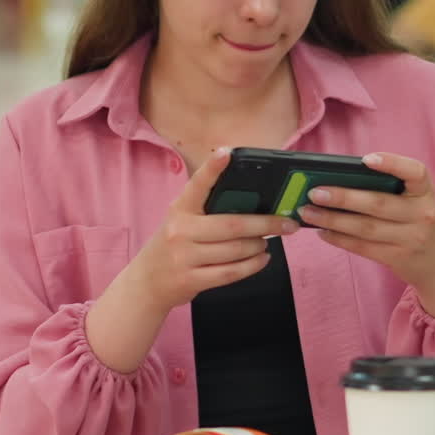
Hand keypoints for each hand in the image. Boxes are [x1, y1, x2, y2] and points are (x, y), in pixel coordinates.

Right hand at [130, 148, 298, 315]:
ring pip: (235, 250)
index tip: (228, 152)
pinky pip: (231, 272)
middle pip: (232, 225)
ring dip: (259, 245)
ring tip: (268, 241)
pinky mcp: (192, 279)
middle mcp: (181, 231)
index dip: (212, 168)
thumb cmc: (173, 245)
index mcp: (180, 209)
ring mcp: (185, 257)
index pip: (197, 185)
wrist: (147, 282)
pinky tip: (262, 259)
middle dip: (266, 224)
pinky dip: (252, 266)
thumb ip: (207, 209)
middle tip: (287, 223)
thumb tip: (252, 201)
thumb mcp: (182, 221)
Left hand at [298, 152, 434, 318]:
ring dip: (332, 220)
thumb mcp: (414, 201)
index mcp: (425, 192)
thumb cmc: (416, 222)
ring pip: (365, 228)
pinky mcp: (397, 257)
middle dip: (343, 197)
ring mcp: (411, 238)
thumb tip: (337, 181)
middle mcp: (422, 214)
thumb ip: (388, 189)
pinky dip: (339, 238)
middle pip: (378, 203)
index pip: (416, 172)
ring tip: (309, 212)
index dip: (392, 163)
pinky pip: (362, 247)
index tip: (366, 159)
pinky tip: (322, 230)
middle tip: (314, 192)